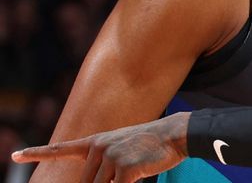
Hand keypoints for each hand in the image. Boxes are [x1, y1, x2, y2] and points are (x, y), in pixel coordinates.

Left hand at [11, 112, 190, 182]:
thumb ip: (101, 163)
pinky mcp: (124, 170)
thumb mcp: (120, 147)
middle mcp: (98, 148)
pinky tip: (139, 171)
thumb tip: (90, 182)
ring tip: (134, 166)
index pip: (61, 149)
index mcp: (96, 141)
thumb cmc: (148, 144)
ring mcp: (110, 158)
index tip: (16, 155)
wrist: (174, 134)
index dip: (36, 153)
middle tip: (125, 172)